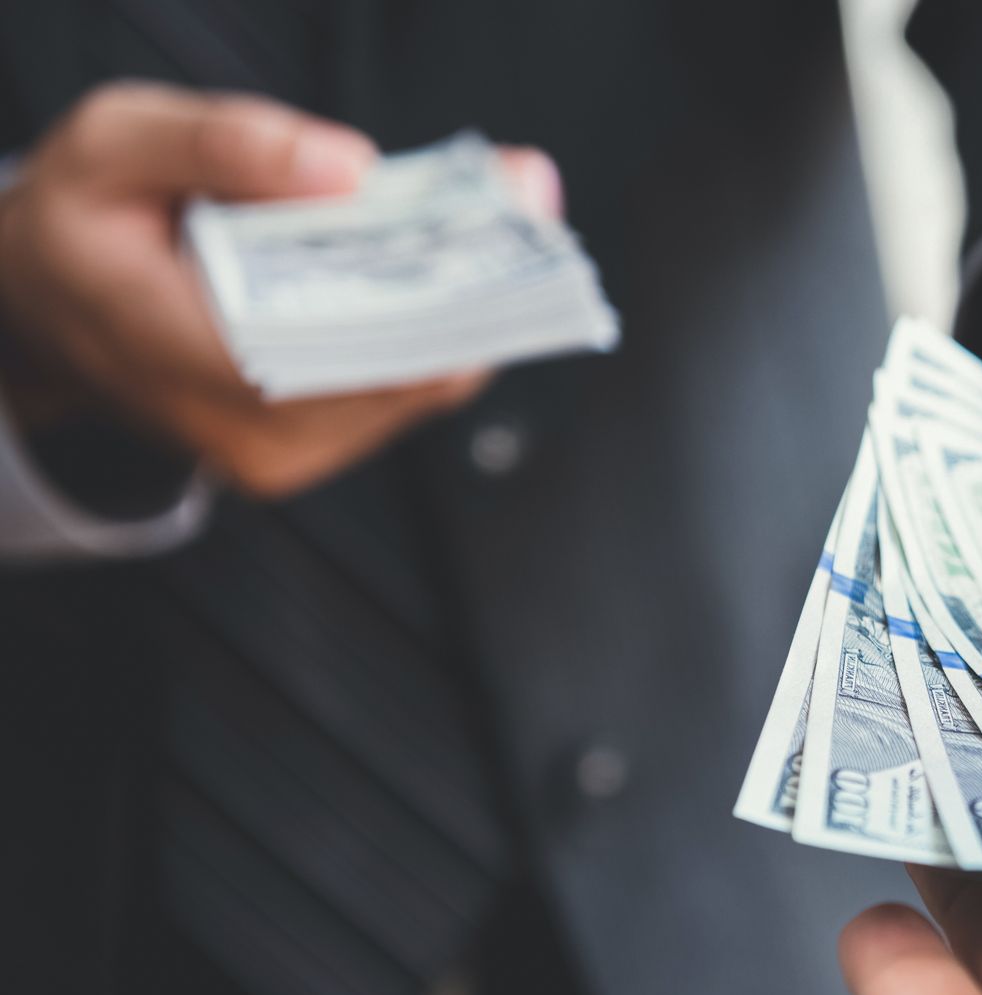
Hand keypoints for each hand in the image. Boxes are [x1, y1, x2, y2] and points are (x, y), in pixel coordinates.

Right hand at [0, 81, 560, 496]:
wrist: (48, 308)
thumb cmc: (80, 220)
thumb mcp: (113, 142)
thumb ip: (223, 143)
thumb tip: (349, 167)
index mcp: (171, 350)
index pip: (336, 350)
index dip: (430, 292)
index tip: (496, 223)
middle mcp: (242, 431)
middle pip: (399, 369)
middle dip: (471, 278)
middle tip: (524, 195)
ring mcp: (283, 455)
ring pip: (416, 383)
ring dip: (465, 298)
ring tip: (502, 211)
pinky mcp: (314, 449)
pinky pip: (403, 390)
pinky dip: (437, 321)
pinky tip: (456, 257)